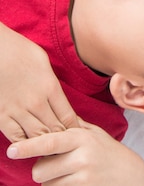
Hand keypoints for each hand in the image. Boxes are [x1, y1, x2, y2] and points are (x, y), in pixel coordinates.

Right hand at [0, 23, 78, 141]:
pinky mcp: (1, 116)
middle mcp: (36, 102)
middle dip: (63, 140)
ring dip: (45, 145)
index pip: (68, 116)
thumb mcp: (42, 60)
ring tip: (52, 152)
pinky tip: (30, 147)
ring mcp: (18, 110)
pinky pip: (16, 137)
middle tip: (68, 148)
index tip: (77, 134)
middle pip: (55, 130)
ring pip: (37, 137)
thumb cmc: (17, 49)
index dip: (75, 128)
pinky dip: (25, 144)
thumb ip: (51, 81)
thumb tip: (56, 95)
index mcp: (50, 87)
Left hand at [7, 121, 143, 185]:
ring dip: (52, 181)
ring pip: (47, 184)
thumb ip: (72, 126)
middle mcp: (81, 157)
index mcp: (81, 137)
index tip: (11, 151)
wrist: (131, 176)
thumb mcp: (94, 133)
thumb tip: (50, 114)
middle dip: (43, 169)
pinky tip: (75, 182)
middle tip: (57, 165)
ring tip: (70, 174)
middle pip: (40, 169)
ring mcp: (83, 177)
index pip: (49, 142)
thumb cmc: (109, 152)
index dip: (28, 147)